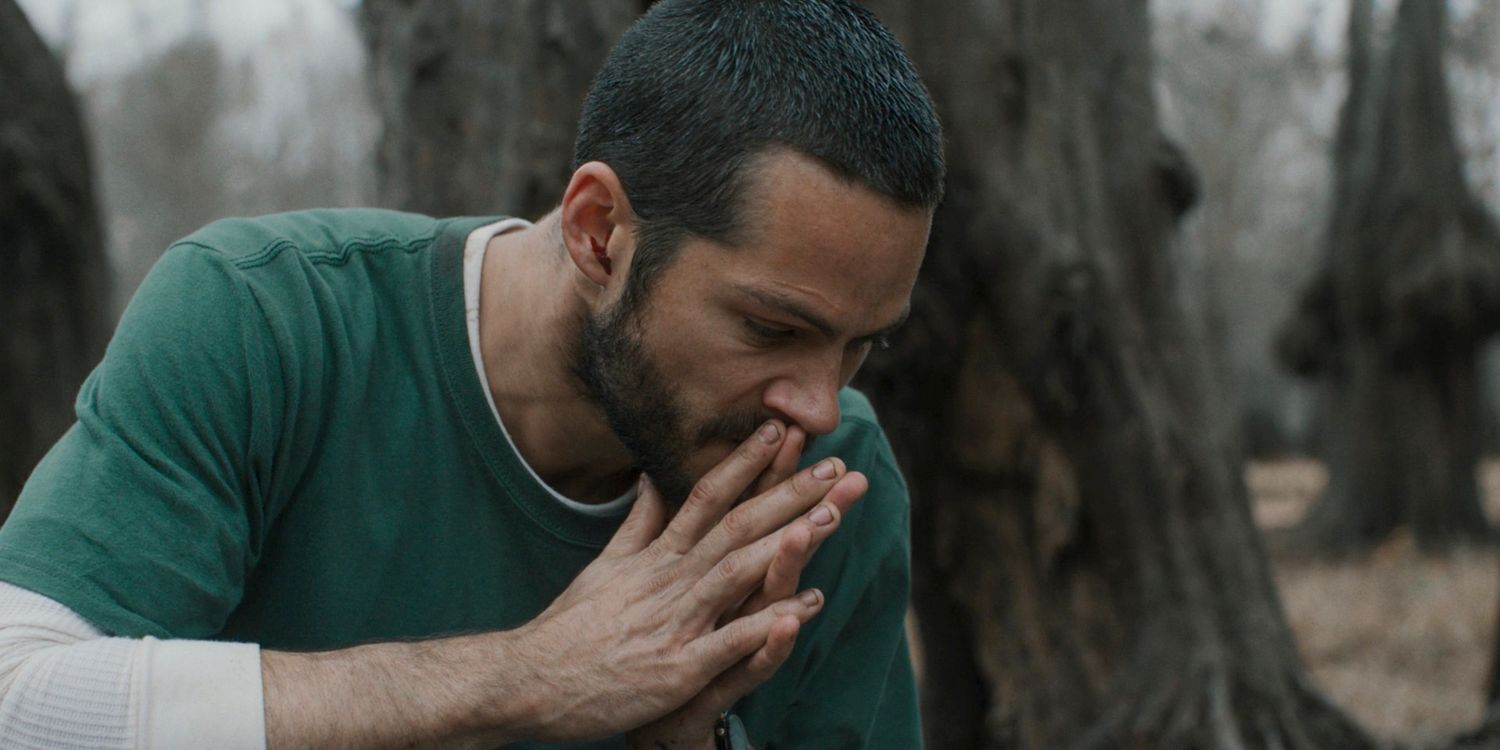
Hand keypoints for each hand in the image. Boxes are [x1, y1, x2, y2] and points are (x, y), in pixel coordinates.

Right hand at [499, 421, 867, 743]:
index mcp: (655, 557)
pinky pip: (728, 642)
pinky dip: (766, 624)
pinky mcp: (675, 669)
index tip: (780, 430)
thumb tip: (650, 475)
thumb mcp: (605, 566)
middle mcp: (668, 580)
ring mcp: (673, 623)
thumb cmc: (570, 628)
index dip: (745, 461)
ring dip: (787, 543)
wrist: (528, 682)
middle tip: (835, 465)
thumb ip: (639, 523)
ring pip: (737, 572)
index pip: (706, 496)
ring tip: (832, 517)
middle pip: (735, 526)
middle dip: (787, 493)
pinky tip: (805, 607)